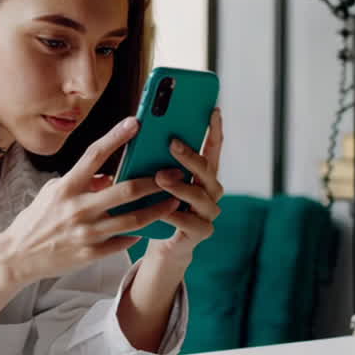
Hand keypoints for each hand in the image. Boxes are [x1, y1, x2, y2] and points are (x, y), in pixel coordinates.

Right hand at [0, 117, 180, 286]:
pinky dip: (137, 234)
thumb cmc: (36, 220)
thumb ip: (81, 181)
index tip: (136, 123)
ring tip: (174, 202)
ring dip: (158, 209)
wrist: (18, 256)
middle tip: (174, 174)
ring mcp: (86, 233)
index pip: (94, 155)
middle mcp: (77, 208)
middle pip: (125, 190)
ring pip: (132, 219)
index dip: (116, 137)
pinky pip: (122, 242)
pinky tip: (149, 227)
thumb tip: (106, 175)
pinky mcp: (90, 254)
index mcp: (66, 187)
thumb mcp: (53, 192)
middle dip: (154, 181)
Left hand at [146, 107, 225, 262]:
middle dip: (190, 155)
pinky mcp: (200, 232)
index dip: (214, 130)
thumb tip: (139, 133)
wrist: (161, 244)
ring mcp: (207, 212)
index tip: (213, 110)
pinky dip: (175, 215)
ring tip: (161, 177)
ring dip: (181, 185)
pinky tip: (162, 210)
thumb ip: (155, 161)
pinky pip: (190, 222)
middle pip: (207, 170)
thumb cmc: (156, 205)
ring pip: (200, 195)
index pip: (212, 148)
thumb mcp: (154, 180)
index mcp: (201, 174)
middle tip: (172, 143)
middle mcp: (210, 191)